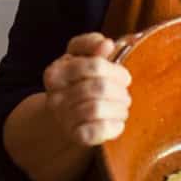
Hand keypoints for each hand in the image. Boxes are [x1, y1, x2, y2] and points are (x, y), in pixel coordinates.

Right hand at [42, 32, 132, 146]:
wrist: (67, 116)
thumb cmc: (80, 81)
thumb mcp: (82, 57)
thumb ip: (92, 44)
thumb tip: (106, 44)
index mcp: (56, 73)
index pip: (95, 66)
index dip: (117, 72)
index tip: (125, 78)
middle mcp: (55, 96)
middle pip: (100, 88)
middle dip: (120, 91)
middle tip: (125, 95)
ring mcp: (63, 118)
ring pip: (98, 108)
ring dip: (119, 108)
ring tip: (122, 108)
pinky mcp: (76, 136)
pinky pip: (99, 129)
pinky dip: (115, 125)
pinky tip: (117, 122)